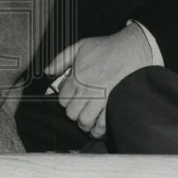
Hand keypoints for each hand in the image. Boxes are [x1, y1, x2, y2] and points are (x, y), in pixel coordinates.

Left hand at [44, 24, 152, 138]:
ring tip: (86, 121)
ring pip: (84, 121)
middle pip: (71, 113)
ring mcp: (100, 99)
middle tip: (79, 109)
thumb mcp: (79, 46)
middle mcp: (86, 90)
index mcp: (76, 78)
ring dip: (84, 124)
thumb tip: (48, 71)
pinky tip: (97, 129)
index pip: (62, 100)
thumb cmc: (105, 47)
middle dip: (73, 113)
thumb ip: (61, 59)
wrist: (130, 49)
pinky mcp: (113, 104)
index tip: (71, 98)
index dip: (65, 100)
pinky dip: (98, 130)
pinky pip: (103, 124)